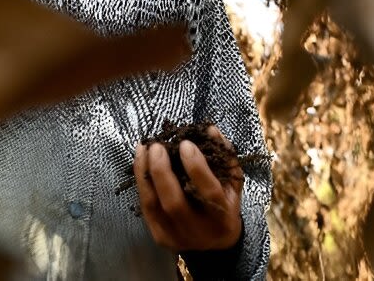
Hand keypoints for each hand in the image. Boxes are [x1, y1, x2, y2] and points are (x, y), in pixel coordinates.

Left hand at [134, 126, 242, 252]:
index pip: (208, 192)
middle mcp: (198, 231)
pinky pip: (145, 206)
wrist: (214, 245)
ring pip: (153, 205)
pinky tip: (140, 161)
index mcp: (222, 218)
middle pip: (174, 202)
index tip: (185, 143)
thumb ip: (225, 155)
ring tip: (144, 148)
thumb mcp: (232, 183)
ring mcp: (176, 236)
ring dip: (145, 173)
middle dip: (162, 171)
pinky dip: (141, 182)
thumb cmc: (224, 206)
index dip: (196, 167)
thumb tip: (210, 129)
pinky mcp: (159, 236)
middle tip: (157, 146)